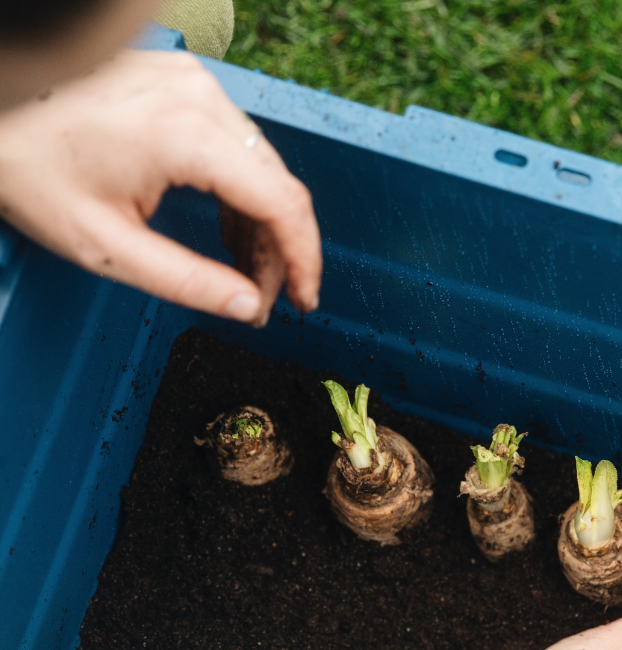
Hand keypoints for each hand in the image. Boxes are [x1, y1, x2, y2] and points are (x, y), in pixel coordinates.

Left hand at [0, 49, 320, 326]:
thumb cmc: (30, 166)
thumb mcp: (107, 247)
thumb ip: (189, 284)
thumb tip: (250, 308)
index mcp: (185, 136)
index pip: (283, 203)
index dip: (304, 260)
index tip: (305, 301)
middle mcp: (200, 99)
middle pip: (278, 186)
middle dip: (282, 251)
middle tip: (266, 301)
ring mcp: (193, 85)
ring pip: (263, 167)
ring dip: (264, 226)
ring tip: (247, 276)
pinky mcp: (183, 84)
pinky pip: (238, 146)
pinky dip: (242, 194)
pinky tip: (232, 234)